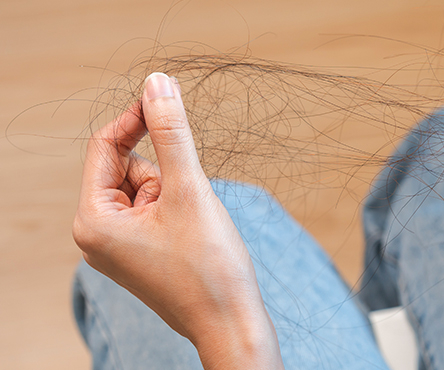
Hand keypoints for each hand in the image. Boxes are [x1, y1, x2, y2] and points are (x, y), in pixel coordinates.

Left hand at [73, 72, 283, 368]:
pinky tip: (197, 234)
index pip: (105, 146)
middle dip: (165, 170)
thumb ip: (172, 132)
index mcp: (93, 220)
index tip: (171, 99)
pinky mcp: (138, 253)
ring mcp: (117, 246)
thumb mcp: (190, 190)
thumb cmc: (209, 267)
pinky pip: (152, 208)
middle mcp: (96, 235)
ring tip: (197, 222)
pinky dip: (178, 207)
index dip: (138, 118)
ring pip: (145, 187)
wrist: (231, 323)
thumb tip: (157, 82)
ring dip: (175, 189)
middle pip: (126, 167)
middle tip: (191, 195)